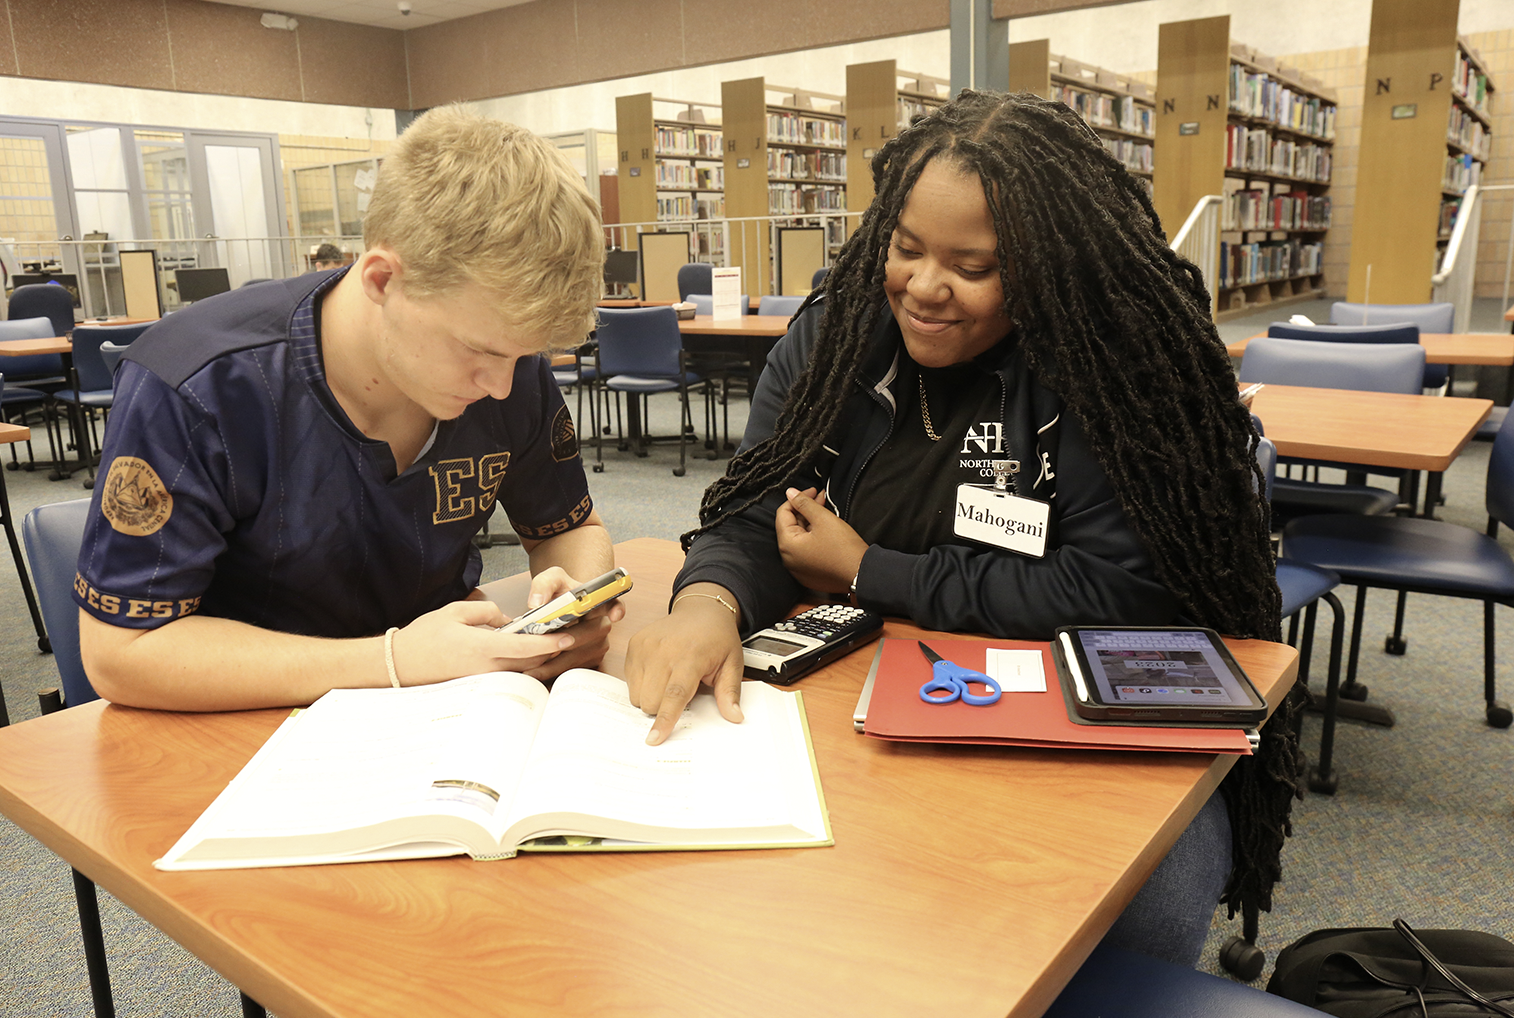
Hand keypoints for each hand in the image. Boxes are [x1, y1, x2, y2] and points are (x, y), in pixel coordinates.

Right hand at [389, 600, 573, 685]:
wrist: (399, 665)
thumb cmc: (423, 637)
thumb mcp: (455, 612)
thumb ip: (487, 611)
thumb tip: (508, 620)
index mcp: (482, 648)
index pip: (525, 646)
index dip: (549, 642)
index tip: (567, 636)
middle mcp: (486, 669)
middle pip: (530, 662)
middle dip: (553, 652)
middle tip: (571, 639)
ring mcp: (483, 681)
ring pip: (522, 672)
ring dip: (540, 661)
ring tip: (557, 648)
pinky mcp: (479, 686)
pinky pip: (508, 677)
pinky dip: (524, 668)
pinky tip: (532, 658)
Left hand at [511, 566, 626, 680]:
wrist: (557, 609)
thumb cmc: (559, 592)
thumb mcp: (550, 580)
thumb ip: (543, 585)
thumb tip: (537, 603)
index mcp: (598, 601)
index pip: (614, 602)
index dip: (617, 609)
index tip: (614, 615)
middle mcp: (602, 623)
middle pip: (594, 634)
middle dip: (569, 641)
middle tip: (545, 647)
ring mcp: (598, 644)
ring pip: (583, 656)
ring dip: (558, 663)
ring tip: (532, 668)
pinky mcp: (590, 660)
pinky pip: (576, 669)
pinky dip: (556, 671)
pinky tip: (537, 672)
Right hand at [624, 585, 744, 745]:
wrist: (702, 609)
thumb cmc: (717, 638)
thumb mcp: (732, 664)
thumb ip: (730, 692)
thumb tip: (734, 717)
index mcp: (690, 656)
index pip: (674, 695)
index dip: (665, 719)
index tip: (655, 739)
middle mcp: (663, 650)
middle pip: (651, 701)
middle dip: (663, 707)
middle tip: (681, 692)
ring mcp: (646, 646)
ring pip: (637, 694)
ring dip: (651, 696)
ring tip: (670, 680)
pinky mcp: (635, 644)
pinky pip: (629, 680)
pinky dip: (643, 683)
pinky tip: (659, 671)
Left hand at [775, 487, 867, 592]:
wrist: (862, 575)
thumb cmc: (844, 549)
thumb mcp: (823, 518)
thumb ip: (804, 503)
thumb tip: (790, 492)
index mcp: (787, 545)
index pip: (783, 513)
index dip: (797, 498)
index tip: (812, 491)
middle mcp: (788, 559)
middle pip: (790, 526)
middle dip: (805, 510)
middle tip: (821, 498)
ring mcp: (798, 569)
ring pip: (799, 538)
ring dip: (810, 522)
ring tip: (826, 512)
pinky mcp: (809, 574)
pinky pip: (806, 551)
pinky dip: (813, 538)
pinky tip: (826, 530)